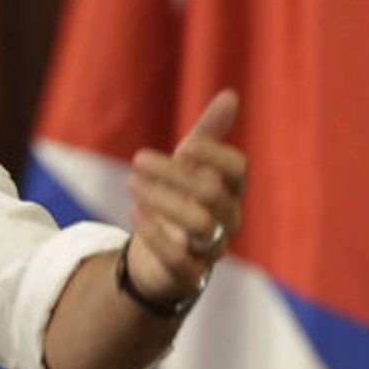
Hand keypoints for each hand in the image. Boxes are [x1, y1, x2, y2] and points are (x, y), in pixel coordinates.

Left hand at [125, 89, 246, 302]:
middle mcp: (227, 219)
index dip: (213, 154)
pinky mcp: (190, 274)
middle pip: (213, 193)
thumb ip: (208, 133)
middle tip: (137, 160)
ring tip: (131, 184)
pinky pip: (179, 259)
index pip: (238, 168)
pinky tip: (134, 212)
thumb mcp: (188, 165)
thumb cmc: (178, 201)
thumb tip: (231, 95)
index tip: (184, 146)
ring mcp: (211, 248)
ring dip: (161, 199)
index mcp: (230, 189)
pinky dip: (154, 233)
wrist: (158, 256)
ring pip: (199, 224)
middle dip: (173, 174)